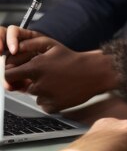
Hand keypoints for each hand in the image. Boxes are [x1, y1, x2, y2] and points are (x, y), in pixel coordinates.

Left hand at [3, 32, 118, 111]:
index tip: (17, 75)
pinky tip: (60, 92)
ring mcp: (48, 96)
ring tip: (56, 83)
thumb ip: (29, 44)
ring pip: (35, 96)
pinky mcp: (56, 106)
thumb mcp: (50, 44)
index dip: (11, 75)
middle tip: (46, 77)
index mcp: (35, 68)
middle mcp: (40, 83)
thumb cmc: (73, 59)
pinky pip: (45, 105)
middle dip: (30, 83)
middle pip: (23, 87)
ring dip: (42, 91)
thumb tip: (15, 49)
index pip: (8, 76)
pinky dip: (50, 101)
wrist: (95, 73)